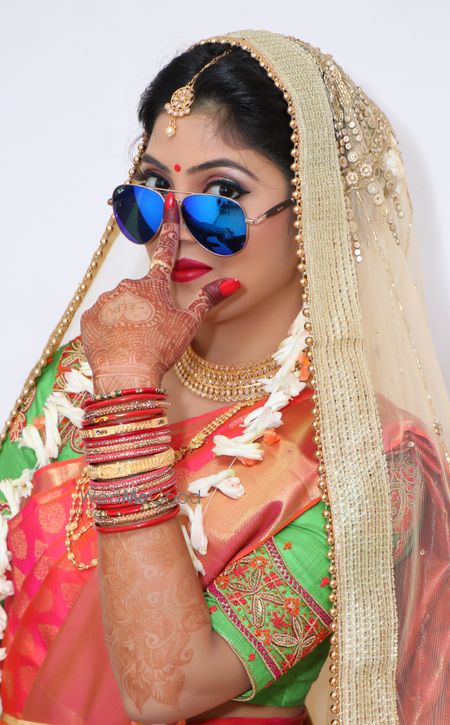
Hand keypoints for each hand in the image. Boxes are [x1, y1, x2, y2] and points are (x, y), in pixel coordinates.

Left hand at [80, 192, 240, 395]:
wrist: (128, 375)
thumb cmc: (161, 349)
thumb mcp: (189, 324)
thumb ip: (208, 300)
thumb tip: (233, 282)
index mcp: (154, 285)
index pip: (166, 250)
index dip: (169, 224)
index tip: (167, 199)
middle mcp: (128, 286)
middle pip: (142, 290)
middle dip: (147, 305)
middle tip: (154, 331)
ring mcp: (107, 301)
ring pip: (122, 305)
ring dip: (129, 318)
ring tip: (137, 342)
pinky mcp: (90, 317)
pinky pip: (104, 319)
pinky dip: (112, 329)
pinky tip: (120, 345)